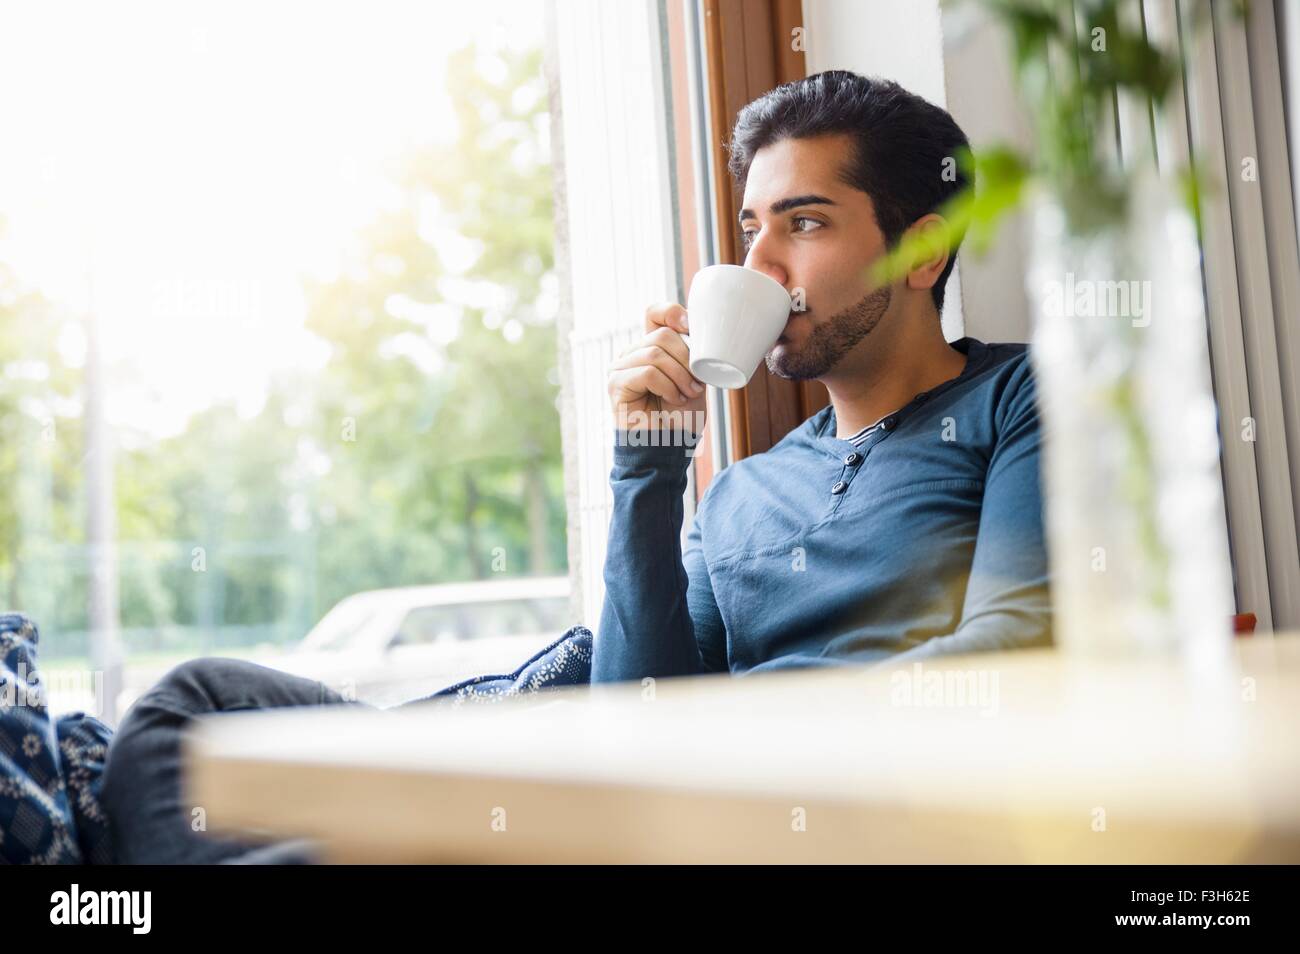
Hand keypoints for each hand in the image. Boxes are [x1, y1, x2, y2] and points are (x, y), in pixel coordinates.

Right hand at [607, 302, 706, 434]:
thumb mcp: (693, 376)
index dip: (673, 313)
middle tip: (696, 384)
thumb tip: (694, 328)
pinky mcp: (616, 384)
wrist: (669, 447)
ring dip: (679, 376)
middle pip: (661, 335)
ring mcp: (620, 368)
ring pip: (655, 353)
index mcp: (649, 347)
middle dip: (686, 359)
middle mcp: (631, 353)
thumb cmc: (681, 416)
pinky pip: (648, 372)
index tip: (690, 328)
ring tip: (687, 394)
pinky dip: (667, 386)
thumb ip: (690, 352)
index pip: (655, 312)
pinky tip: (673, 399)